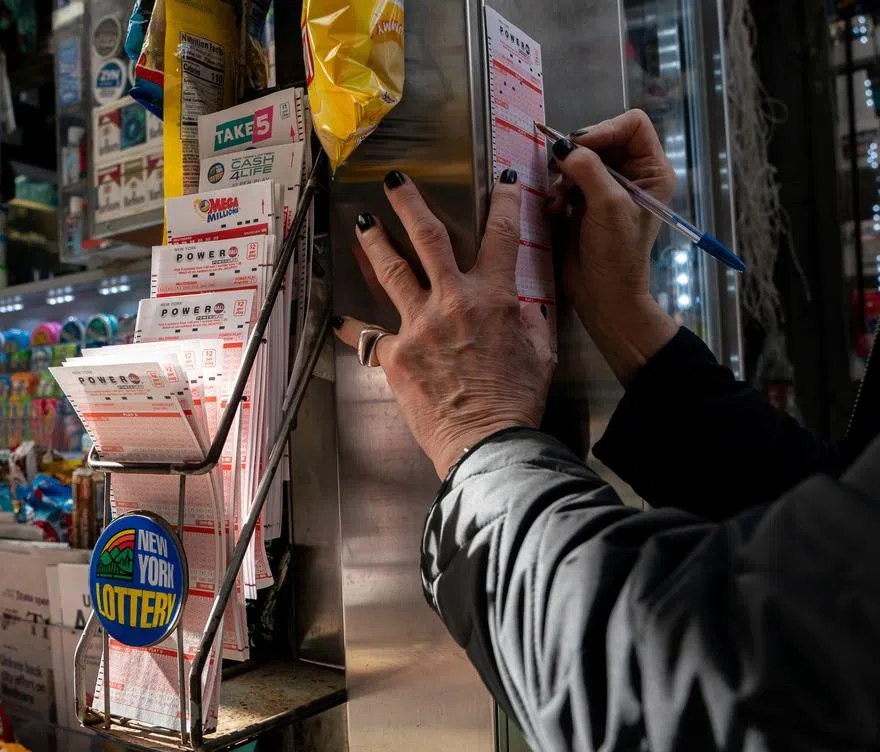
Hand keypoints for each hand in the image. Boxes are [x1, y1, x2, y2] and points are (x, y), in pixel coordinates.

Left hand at [334, 170, 553, 478]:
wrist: (487, 442)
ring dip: (374, 242)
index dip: (503, 203)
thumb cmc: (516, 401)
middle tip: (394, 182)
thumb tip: (519, 305)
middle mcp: (453, 301)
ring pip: (391, 271)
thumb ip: (528, 319)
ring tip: (362, 224)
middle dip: (410, 203)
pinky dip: (354, 327)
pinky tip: (340, 317)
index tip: (500, 181)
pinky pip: (369, 335)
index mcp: (495, 297)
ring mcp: (420, 326)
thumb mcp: (540, 351)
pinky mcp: (396, 354)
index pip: (501, 236)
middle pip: (427, 237)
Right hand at [546, 110, 679, 383]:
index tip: (580, 146)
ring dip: (563, 175)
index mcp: (652, 171)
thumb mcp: (608, 207)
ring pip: (579, 158)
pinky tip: (554, 208)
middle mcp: (632, 174)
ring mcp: (607, 187)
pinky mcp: (584, 201)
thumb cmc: (617, 254)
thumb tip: (562, 147)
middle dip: (578, 153)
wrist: (603, 295)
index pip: (632, 125)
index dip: (605, 129)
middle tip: (559, 169)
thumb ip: (588, 169)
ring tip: (557, 198)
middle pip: (601, 138)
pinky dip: (557, 190)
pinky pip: (566, 179)